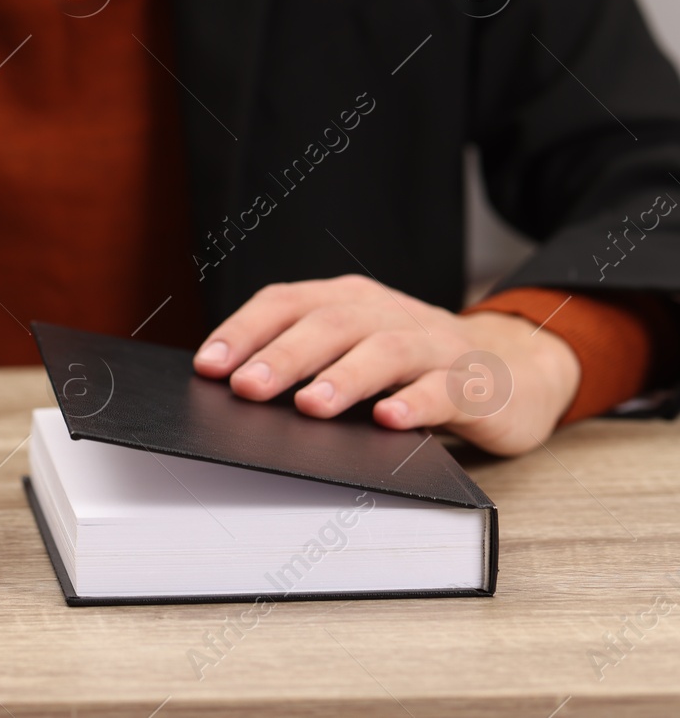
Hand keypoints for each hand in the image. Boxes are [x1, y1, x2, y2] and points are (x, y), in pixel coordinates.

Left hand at [192, 275, 581, 455]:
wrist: (513, 370)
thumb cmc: (412, 365)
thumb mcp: (354, 348)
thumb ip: (305, 359)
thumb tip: (232, 389)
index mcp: (349, 300)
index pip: (287, 302)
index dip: (245, 330)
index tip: (208, 364)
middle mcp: (388, 314)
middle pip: (330, 325)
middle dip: (283, 357)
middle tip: (246, 389)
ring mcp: (434, 345)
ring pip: (385, 352)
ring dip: (343, 378)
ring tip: (310, 406)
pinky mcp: (475, 383)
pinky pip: (445, 390)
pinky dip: (416, 403)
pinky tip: (388, 420)